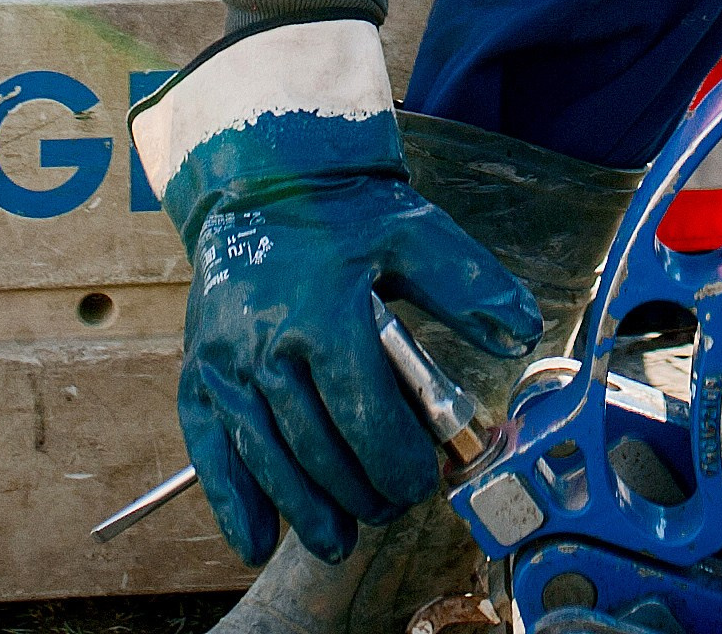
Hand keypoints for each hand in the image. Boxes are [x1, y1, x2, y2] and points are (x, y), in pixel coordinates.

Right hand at [179, 172, 535, 563]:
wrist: (268, 182)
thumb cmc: (349, 215)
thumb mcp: (417, 235)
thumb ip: (469, 287)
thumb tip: (522, 333)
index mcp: (326, 316)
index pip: (366, 417)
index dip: (397, 464)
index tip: (421, 485)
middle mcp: (268, 346)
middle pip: (318, 449)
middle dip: (360, 493)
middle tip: (389, 510)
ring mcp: (227, 364)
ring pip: (269, 459)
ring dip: (305, 510)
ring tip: (338, 540)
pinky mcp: (199, 373)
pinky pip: (211, 451)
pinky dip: (233, 502)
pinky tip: (258, 539)